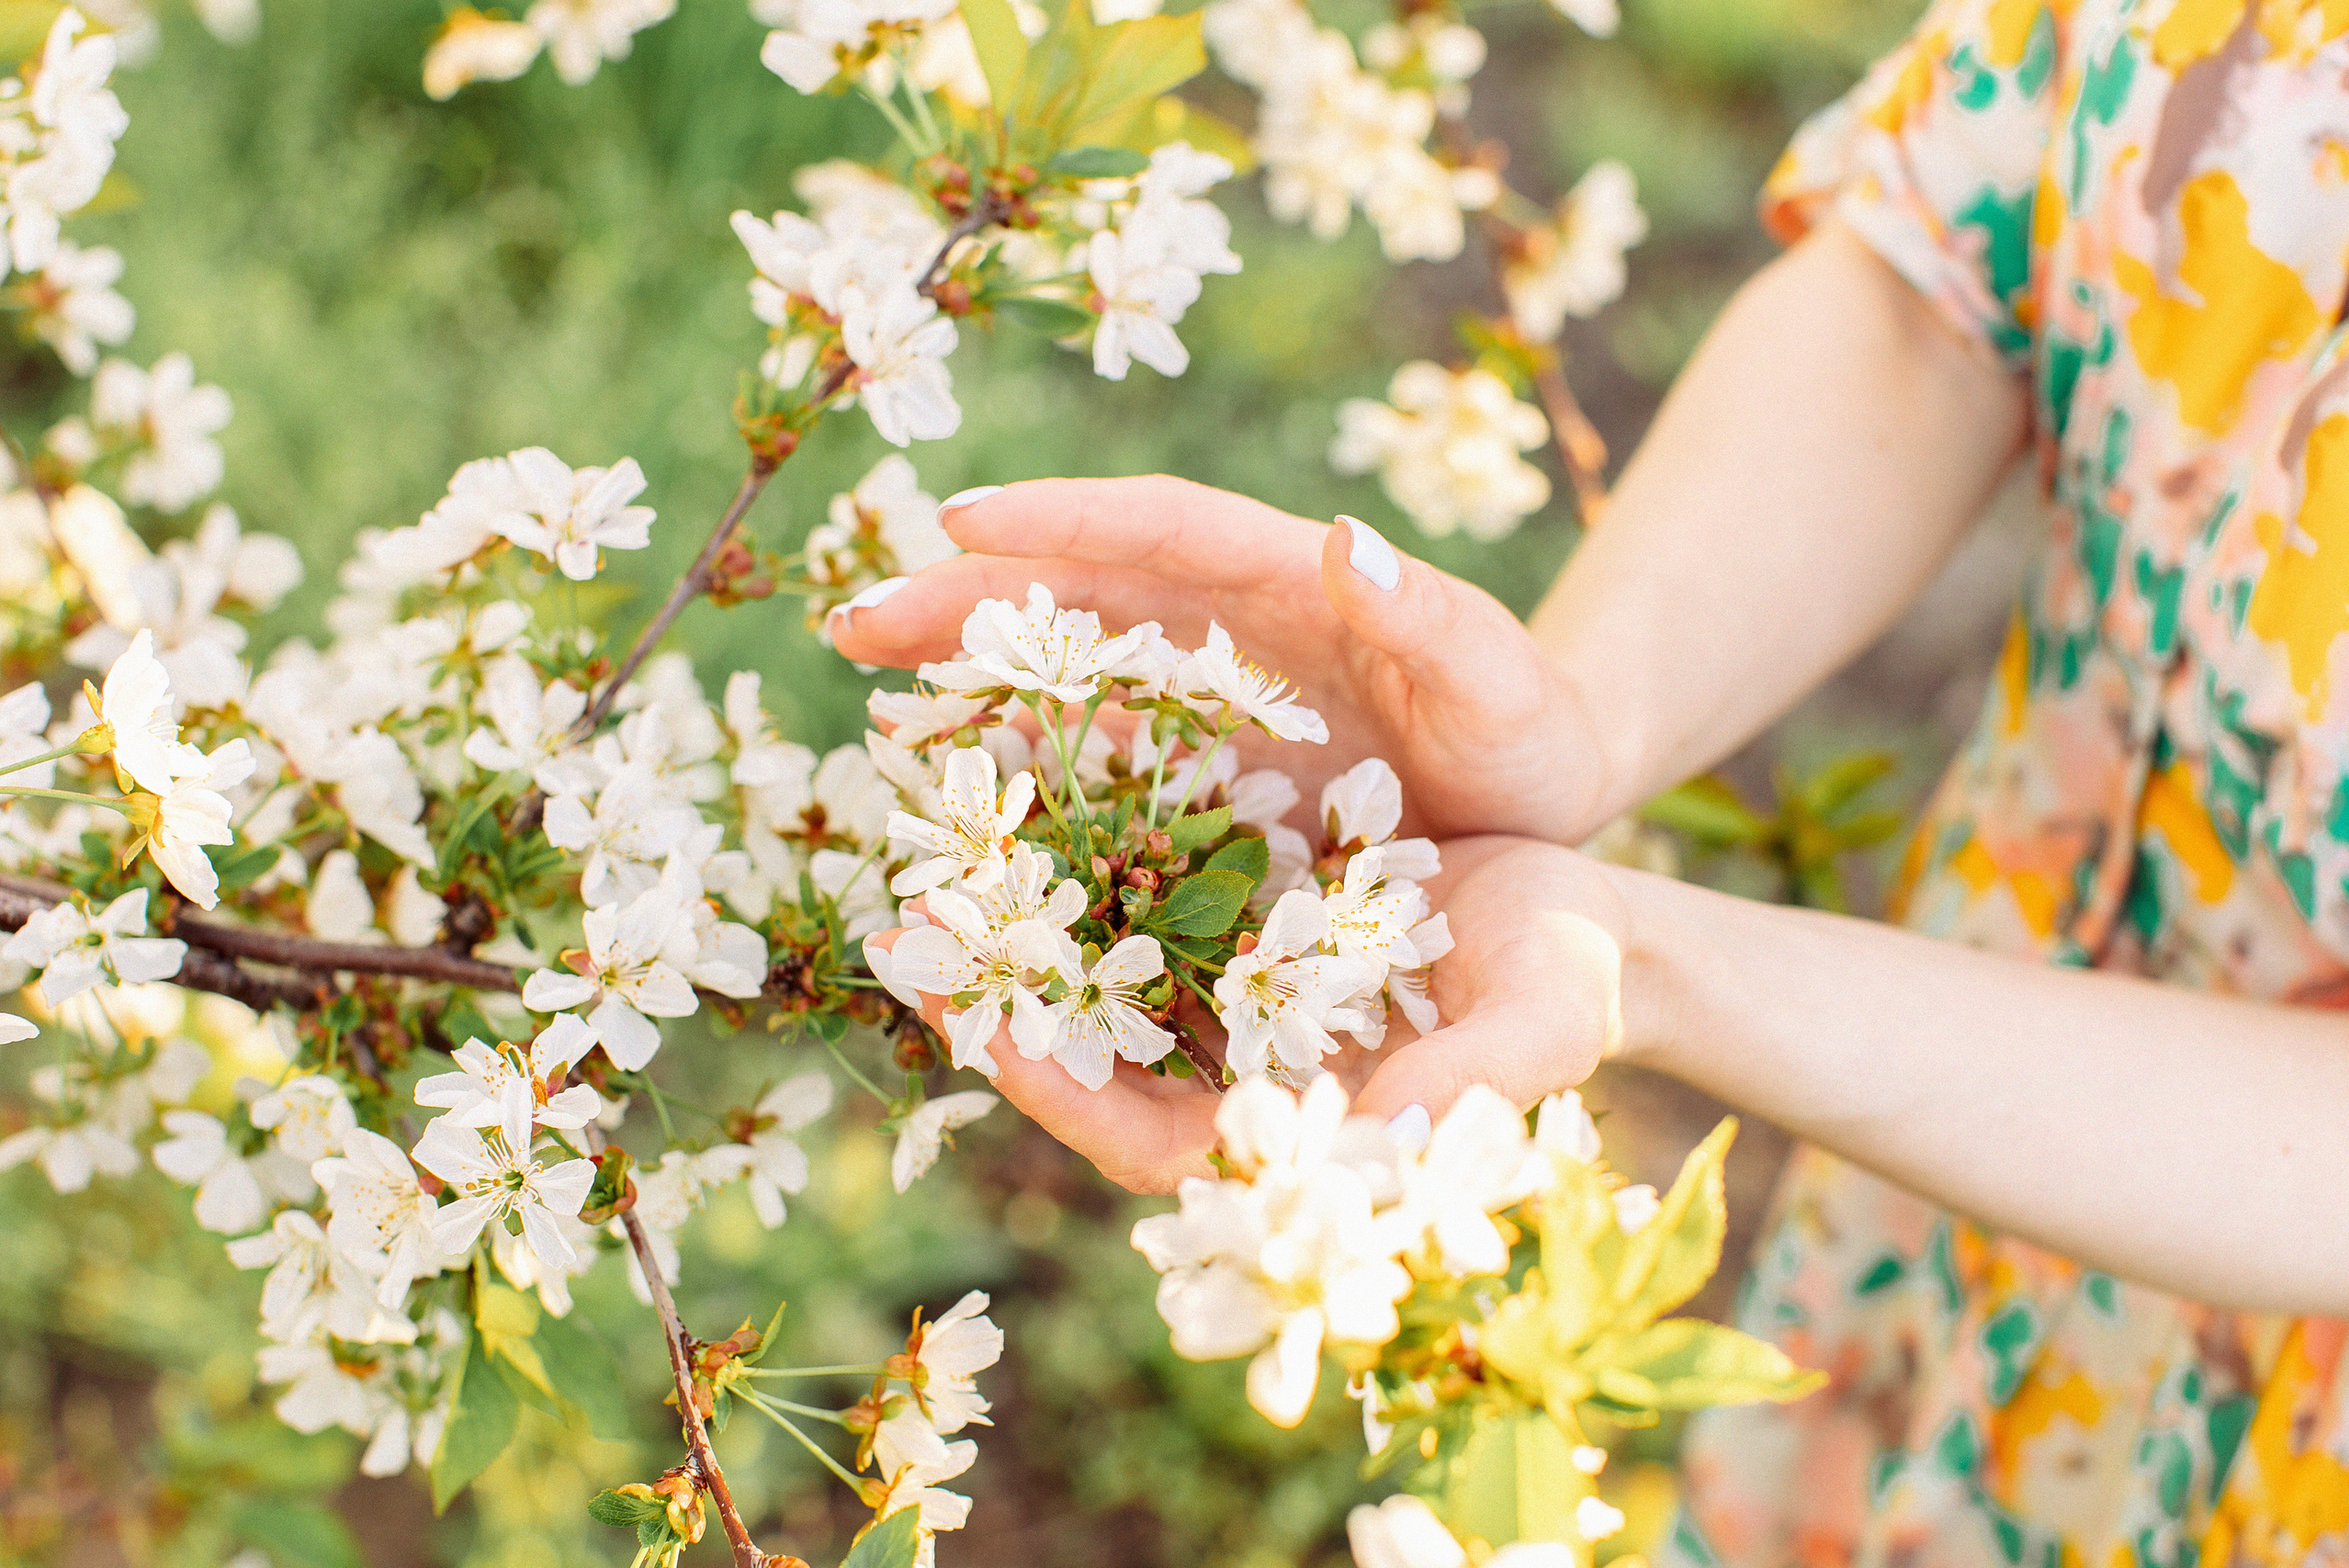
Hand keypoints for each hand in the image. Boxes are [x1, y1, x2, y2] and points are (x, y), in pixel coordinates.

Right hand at [829, 476, 1611, 842]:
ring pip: (1066, 666)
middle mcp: (1229, 621)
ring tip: (868, 691)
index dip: (1062, 521)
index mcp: (1291, 575)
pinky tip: (950, 782)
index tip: (958, 522)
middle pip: (1082, 588)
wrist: (1538, 808)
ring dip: (969, 673)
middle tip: (853, 623)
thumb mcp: (1496, 681)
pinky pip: (1094, 753)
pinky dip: (1022, 760)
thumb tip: (1346, 539)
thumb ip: (1429, 617)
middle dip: (968, 598)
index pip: (1162, 527)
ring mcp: (1205, 695)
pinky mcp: (1198, 768)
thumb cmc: (1529, 733)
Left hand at [863, 836, 1638, 1193]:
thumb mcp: (1533, 1029)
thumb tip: (1366, 1140)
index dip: (1059, 1094)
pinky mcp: (1213, 906)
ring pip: (1084, 955)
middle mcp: (1220, 1061)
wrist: (1575, 906)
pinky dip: (1065, 829)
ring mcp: (1209, 986)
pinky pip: (1119, 873)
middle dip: (993, 995)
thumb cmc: (1566, 983)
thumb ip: (1459, 1087)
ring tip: (921, 838)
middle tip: (903, 935)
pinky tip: (1005, 759)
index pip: (1141, 1137)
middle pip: (1084, 1050)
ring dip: (1008, 902)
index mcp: (1281, 1122)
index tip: (981, 1029)